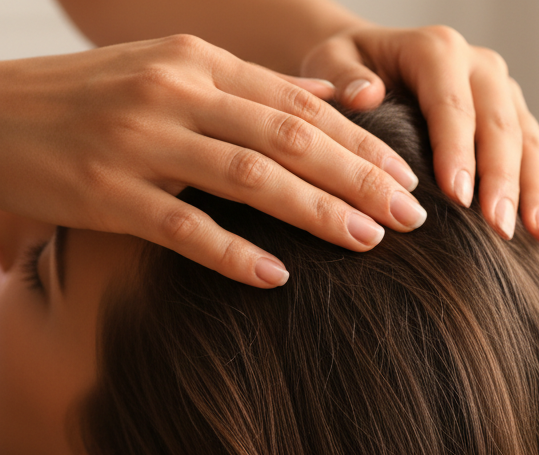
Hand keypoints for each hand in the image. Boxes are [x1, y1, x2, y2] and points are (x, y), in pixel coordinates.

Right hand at [0, 35, 426, 287]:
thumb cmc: (94, 98)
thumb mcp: (174, 71)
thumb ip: (255, 88)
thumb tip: (340, 98)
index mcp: (199, 62)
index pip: (299, 104)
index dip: (361, 142)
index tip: (409, 177)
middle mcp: (175, 92)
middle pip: (289, 138)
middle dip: (359, 177)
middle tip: (412, 216)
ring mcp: (138, 141)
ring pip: (248, 177)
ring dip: (315, 211)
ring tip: (368, 241)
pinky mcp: (104, 192)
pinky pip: (182, 227)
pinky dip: (234, 252)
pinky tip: (279, 277)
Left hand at [301, 25, 538, 246]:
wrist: (374, 63)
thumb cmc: (349, 70)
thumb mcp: (332, 61)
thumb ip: (343, 77)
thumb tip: (365, 95)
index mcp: (439, 51)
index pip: (453, 104)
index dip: (459, 151)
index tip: (459, 198)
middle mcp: (482, 69)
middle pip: (502, 128)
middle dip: (506, 182)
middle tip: (502, 229)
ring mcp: (507, 97)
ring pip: (532, 146)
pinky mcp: (520, 124)